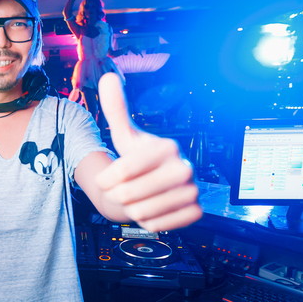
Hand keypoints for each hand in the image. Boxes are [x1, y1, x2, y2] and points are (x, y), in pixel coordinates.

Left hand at [96, 73, 201, 230]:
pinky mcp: (196, 212)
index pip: (121, 172)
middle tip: (125, 189)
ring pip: (141, 212)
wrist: (157, 184)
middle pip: (128, 194)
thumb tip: (108, 77)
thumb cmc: (137, 159)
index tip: (108, 177)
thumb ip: (116, 108)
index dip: (106, 179)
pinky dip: (149, 221)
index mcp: (167, 146)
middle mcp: (184, 167)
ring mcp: (193, 190)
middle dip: (118, 196)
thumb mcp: (125, 136)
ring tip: (140, 197)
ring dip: (133, 209)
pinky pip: (157, 225)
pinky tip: (153, 208)